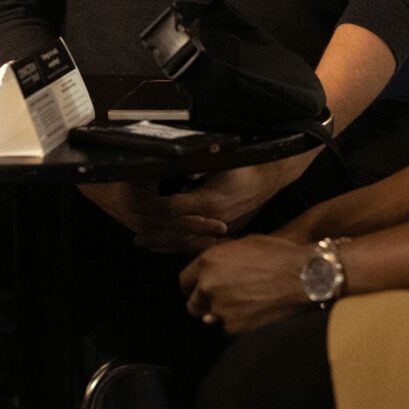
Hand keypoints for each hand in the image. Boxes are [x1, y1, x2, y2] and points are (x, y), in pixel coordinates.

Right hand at [78, 181, 229, 254]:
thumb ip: (164, 168)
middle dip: (200, 233)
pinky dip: (180, 241)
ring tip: (214, 237)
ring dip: (192, 239)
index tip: (215, 220)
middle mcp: (137, 218)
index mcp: (138, 201)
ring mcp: (137, 227)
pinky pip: (162, 240)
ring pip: (169, 239)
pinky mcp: (139, 229)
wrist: (92, 182)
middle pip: (175, 232)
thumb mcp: (140, 166)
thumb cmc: (117, 169)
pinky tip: (196, 241)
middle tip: (223, 230)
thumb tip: (192, 166)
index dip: (196, 220)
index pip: (174, 216)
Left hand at [139, 155, 311, 249]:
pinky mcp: (228, 232)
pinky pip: (202, 245)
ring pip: (189, 243)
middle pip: (178, 233)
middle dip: (156, 236)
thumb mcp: (221, 160)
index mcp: (210, 200)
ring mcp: (222, 228)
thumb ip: (200, 166)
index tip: (138, 210)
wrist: (271, 176)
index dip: (153, 211)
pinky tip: (173, 248)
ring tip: (149, 246)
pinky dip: (184, 248)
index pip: (173, 210)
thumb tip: (184, 170)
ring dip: (167, 245)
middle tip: (136, 239)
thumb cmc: (246, 166)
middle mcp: (214, 220)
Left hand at [180, 235, 313, 334]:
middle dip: (204, 304)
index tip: (201, 290)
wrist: (306, 276)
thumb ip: (221, 260)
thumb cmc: (278, 255)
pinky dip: (238, 326)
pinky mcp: (234, 328)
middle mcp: (207, 286)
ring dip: (220, 316)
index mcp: (207, 262)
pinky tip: (255, 315)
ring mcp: (219, 309)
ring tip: (243, 307)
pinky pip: (228, 330)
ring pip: (209, 319)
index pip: (183, 282)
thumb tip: (211, 272)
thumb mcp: (244, 245)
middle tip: (223, 301)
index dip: (193, 286)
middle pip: (192, 304)